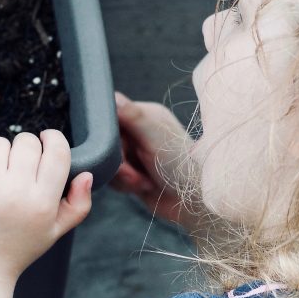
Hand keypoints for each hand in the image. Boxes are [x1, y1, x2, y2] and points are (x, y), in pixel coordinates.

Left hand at [0, 129, 92, 284]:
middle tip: (18, 164)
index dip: (53, 138)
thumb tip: (87, 175)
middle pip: (27, 142)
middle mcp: (16, 193)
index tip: (46, 140)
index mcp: (42, 202)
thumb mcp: (54, 232)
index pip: (57, 151)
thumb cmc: (17, 249)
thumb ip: (78, 204)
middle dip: (25, 147)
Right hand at [110, 91, 199, 230]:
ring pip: (108, 161)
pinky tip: (143, 187)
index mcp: (144, 115)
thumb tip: (112, 95)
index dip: (108, 134)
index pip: (110, 115)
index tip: (120, 149)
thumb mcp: (154, 136)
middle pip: (106, 142)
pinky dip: (124, 185)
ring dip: (123, 176)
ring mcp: (135, 153)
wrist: (191, 202)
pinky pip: (112, 177)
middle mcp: (139, 132)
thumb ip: (132, 115)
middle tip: (134, 173)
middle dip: (118, 161)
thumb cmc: (180, 165)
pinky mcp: (133, 173)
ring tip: (144, 181)